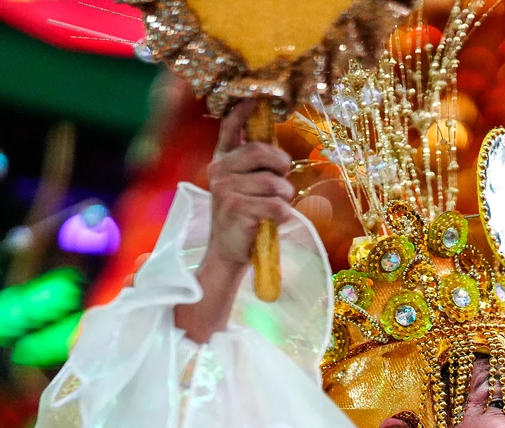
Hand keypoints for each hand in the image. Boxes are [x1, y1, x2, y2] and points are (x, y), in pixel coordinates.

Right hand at [204, 100, 293, 272]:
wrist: (227, 252)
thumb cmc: (244, 217)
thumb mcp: (245, 187)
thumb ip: (255, 167)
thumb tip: (278, 152)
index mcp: (222, 161)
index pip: (231, 129)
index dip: (243, 113)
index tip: (254, 99)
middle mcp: (219, 171)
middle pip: (262, 152)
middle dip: (282, 167)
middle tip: (282, 180)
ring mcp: (226, 189)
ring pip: (275, 183)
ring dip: (284, 198)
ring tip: (274, 207)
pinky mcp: (236, 209)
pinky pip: (277, 205)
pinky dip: (282, 215)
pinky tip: (271, 221)